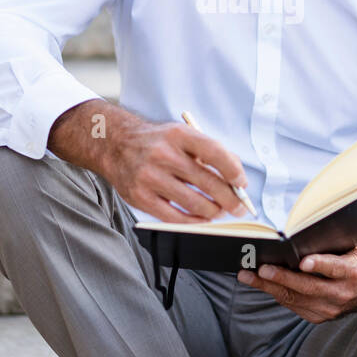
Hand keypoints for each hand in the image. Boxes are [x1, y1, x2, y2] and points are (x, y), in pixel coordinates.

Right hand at [102, 115, 251, 223]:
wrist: (114, 145)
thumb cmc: (157, 142)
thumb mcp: (182, 135)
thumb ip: (209, 152)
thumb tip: (236, 177)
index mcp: (178, 135)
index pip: (214, 152)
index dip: (233, 170)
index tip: (242, 184)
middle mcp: (163, 154)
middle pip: (207, 182)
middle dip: (230, 199)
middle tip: (239, 207)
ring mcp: (150, 177)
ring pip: (194, 204)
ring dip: (214, 212)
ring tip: (219, 212)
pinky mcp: (140, 197)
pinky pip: (175, 218)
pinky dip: (194, 222)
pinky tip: (202, 220)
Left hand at [237, 244, 356, 322]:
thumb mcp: (350, 249)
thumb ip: (328, 248)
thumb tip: (295, 239)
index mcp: (353, 272)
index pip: (335, 268)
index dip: (319, 265)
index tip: (302, 261)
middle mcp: (343, 294)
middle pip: (307, 287)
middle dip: (280, 277)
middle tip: (259, 268)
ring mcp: (331, 309)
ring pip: (295, 298)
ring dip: (269, 287)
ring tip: (248, 276)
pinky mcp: (322, 317)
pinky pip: (295, 305)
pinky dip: (277, 294)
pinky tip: (262, 284)